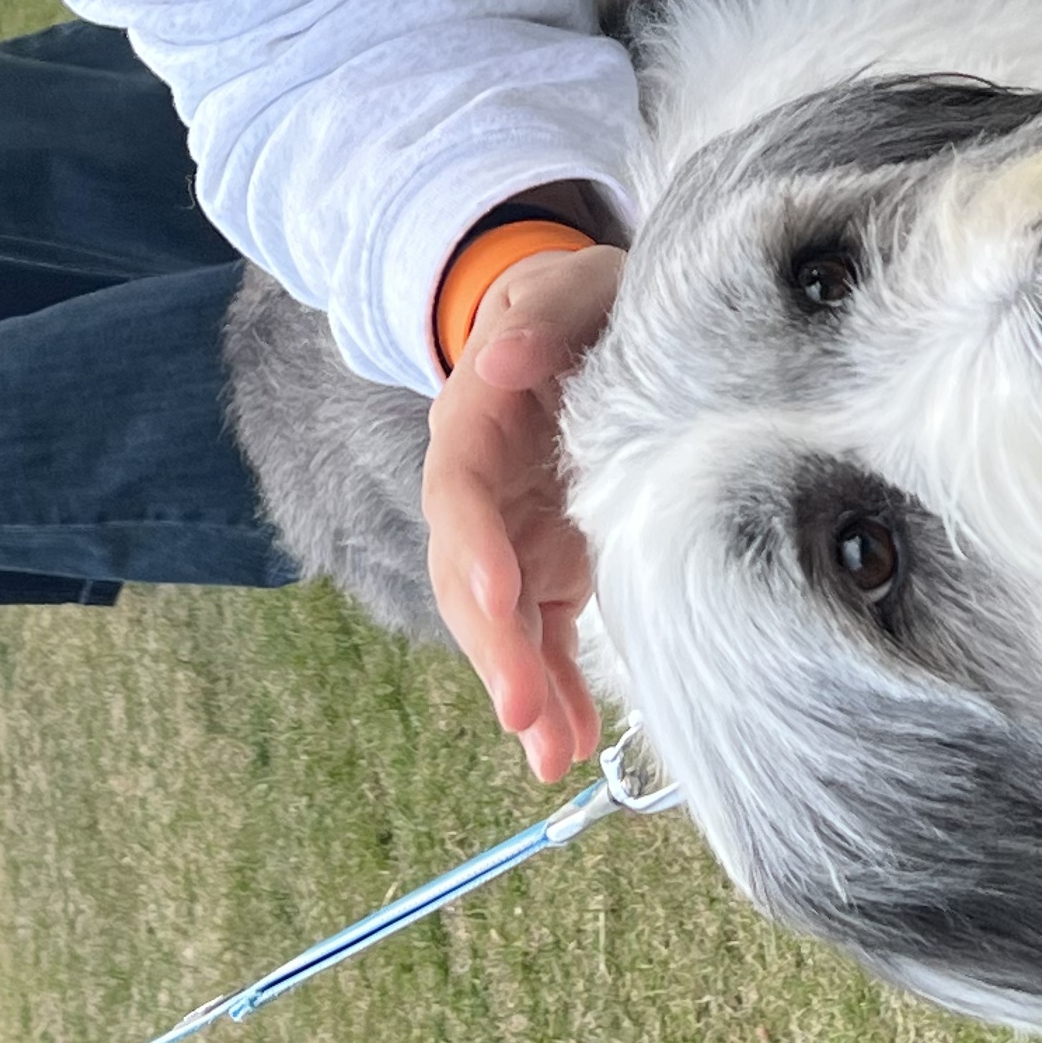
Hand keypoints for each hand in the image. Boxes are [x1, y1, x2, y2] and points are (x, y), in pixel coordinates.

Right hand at [422, 241, 622, 781]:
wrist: (582, 323)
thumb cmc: (576, 299)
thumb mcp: (566, 288)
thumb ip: (537, 320)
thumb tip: (494, 364)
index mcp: (473, 421)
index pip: (458, 491)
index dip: (473, 545)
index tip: (501, 593)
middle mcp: (480, 490)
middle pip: (468, 575)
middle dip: (492, 645)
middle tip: (521, 711)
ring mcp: (512, 534)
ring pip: (501, 622)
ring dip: (521, 687)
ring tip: (548, 754)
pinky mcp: (548, 564)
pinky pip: (543, 637)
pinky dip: (556, 692)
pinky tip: (571, 747)